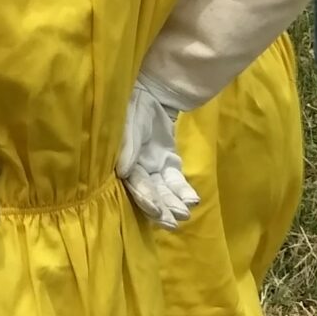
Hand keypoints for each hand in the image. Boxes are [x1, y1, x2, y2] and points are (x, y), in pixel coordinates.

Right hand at [118, 76, 199, 229]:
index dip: (144, 196)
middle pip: (149, 192)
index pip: (134, 182)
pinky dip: (182, 190)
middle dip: (161, 208)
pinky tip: (192, 200)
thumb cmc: (135, 106)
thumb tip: (123, 173)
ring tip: (185, 216)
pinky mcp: (167, 163)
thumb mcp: (130, 122)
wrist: (152, 92)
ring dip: (173, 203)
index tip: (156, 211)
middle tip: (173, 223)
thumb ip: (128, 146)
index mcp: (123, 160)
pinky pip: (175, 180)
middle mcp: (136, 168)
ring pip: (163, 190)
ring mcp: (152, 167)